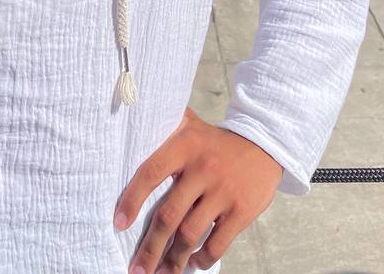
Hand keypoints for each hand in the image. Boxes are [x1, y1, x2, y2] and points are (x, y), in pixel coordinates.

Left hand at [113, 105, 282, 272]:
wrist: (264, 144)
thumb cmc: (216, 141)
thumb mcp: (191, 125)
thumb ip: (165, 127)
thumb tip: (130, 125)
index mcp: (185, 145)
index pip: (151, 172)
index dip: (132, 199)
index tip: (119, 223)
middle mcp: (203, 168)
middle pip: (169, 215)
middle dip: (150, 248)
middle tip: (137, 270)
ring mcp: (223, 191)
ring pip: (190, 234)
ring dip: (173, 260)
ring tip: (162, 273)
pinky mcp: (242, 211)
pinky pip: (217, 243)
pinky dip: (202, 260)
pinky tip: (192, 264)